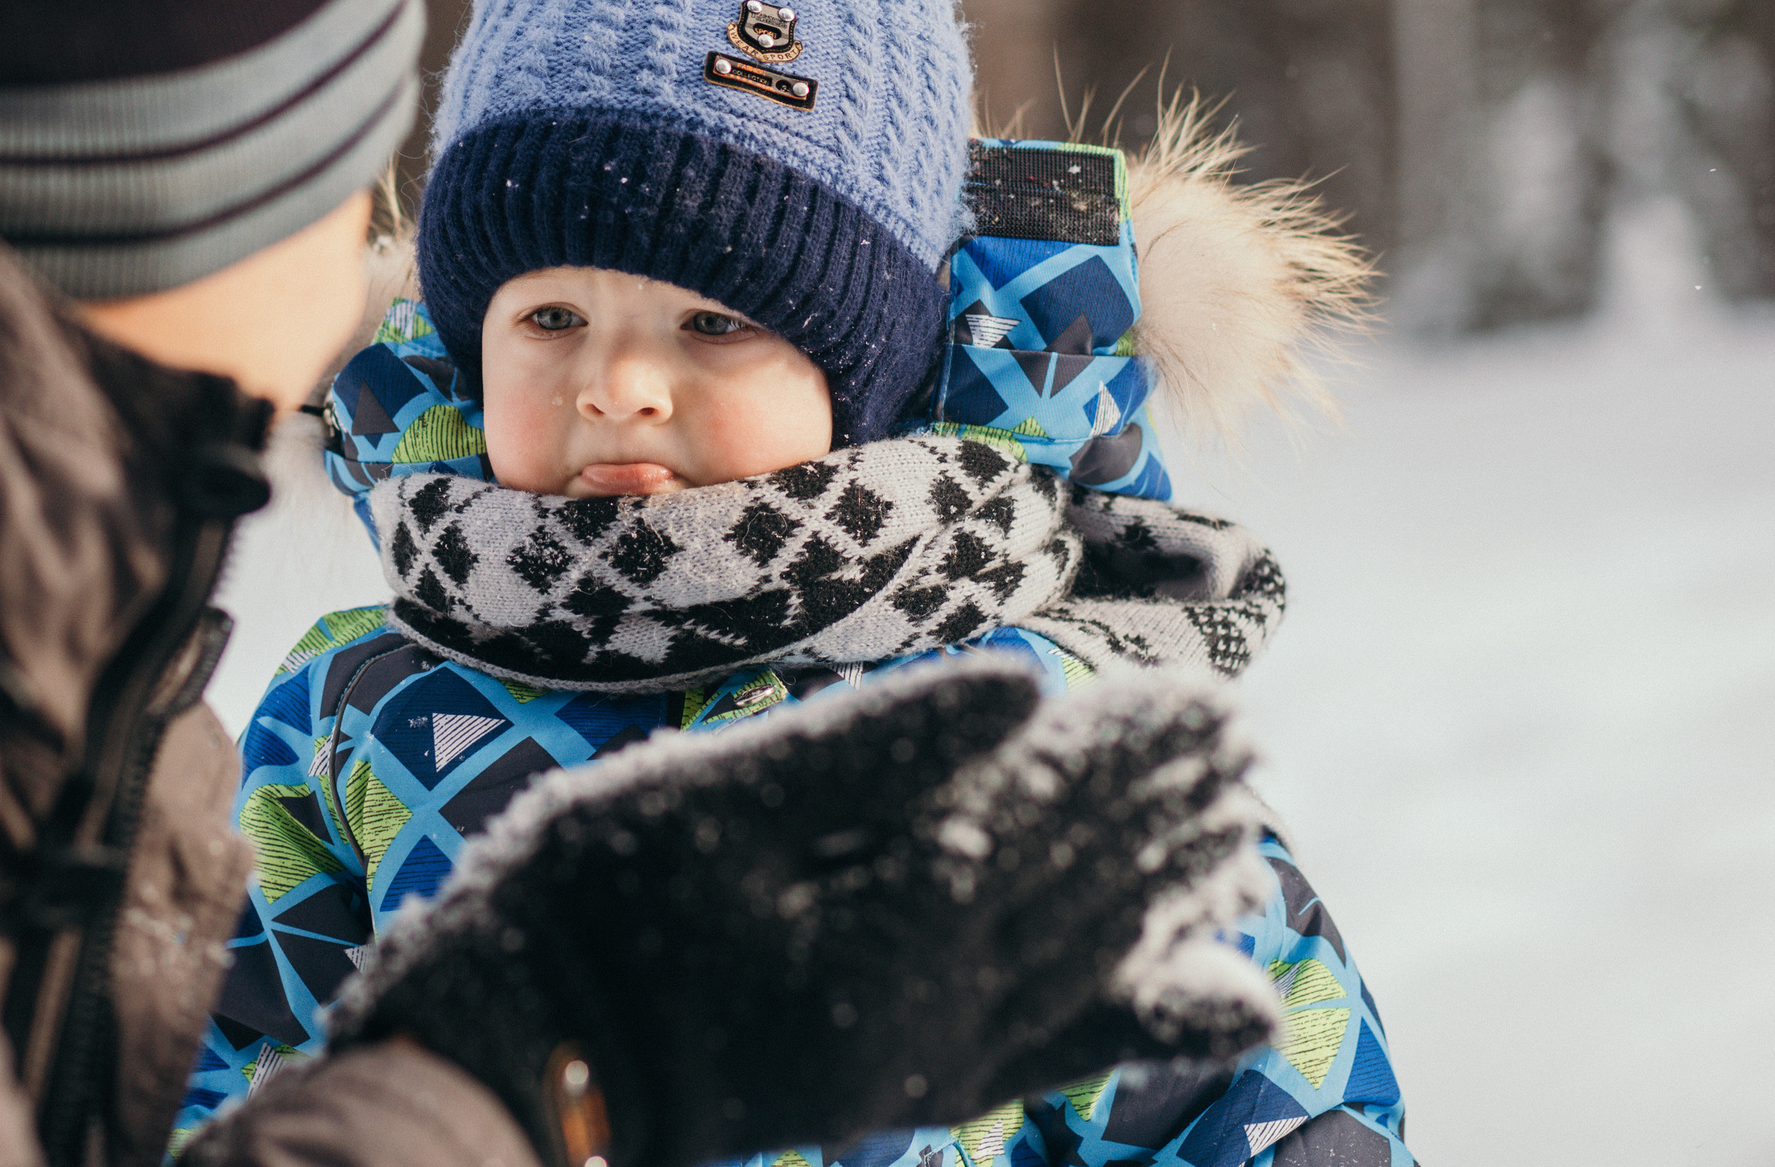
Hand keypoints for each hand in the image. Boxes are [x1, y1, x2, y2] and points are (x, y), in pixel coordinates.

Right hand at [328, 658, 1279, 1166]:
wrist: (523, 1068)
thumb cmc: (591, 908)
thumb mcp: (719, 801)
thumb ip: (876, 750)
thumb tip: (1022, 685)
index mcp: (900, 917)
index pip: (1052, 814)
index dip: (1134, 755)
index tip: (1214, 702)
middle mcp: (944, 1002)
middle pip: (1088, 888)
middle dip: (1170, 813)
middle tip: (1252, 752)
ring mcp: (930, 1056)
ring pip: (1088, 963)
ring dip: (1169, 898)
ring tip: (1248, 845)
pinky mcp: (906, 1089)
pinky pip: (1057, 1052)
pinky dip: (1143, 1022)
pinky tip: (1214, 1003)